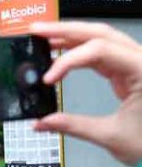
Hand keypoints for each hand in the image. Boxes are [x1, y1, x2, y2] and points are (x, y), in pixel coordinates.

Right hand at [31, 21, 141, 166]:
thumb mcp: (111, 136)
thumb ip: (73, 126)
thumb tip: (41, 123)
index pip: (100, 50)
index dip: (69, 60)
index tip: (48, 80)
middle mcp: (141, 60)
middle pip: (100, 33)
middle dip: (66, 30)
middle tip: (36, 31)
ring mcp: (135, 63)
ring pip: (101, 38)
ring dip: (71, 36)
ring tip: (43, 37)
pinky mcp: (128, 71)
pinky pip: (102, 52)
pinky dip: (79, 51)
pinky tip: (60, 52)